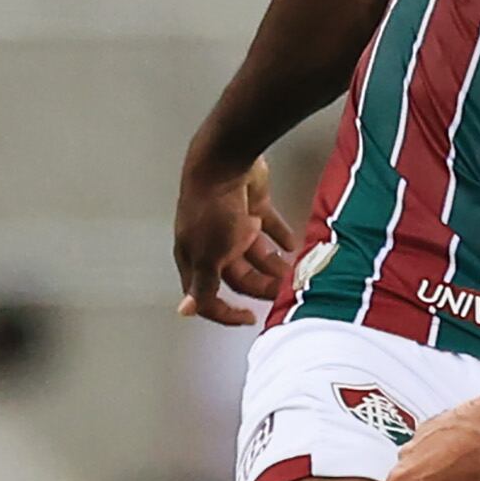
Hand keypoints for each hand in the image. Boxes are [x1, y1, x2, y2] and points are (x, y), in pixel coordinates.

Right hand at [175, 157, 298, 326]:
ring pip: (256, 253)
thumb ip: (203, 285)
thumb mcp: (208, 255)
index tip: (249, 318)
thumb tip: (185, 311)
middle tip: (283, 291)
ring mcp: (231, 224)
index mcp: (196, 257)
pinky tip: (294, 246)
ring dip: (274, 265)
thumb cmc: (211, 208)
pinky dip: (281, 236)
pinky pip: (269, 227)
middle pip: (239, 275)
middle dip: (261, 286)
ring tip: (294, 272)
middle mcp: (212, 243)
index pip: (208, 294)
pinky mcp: (250, 206)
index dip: (226, 311)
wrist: (224, 162)